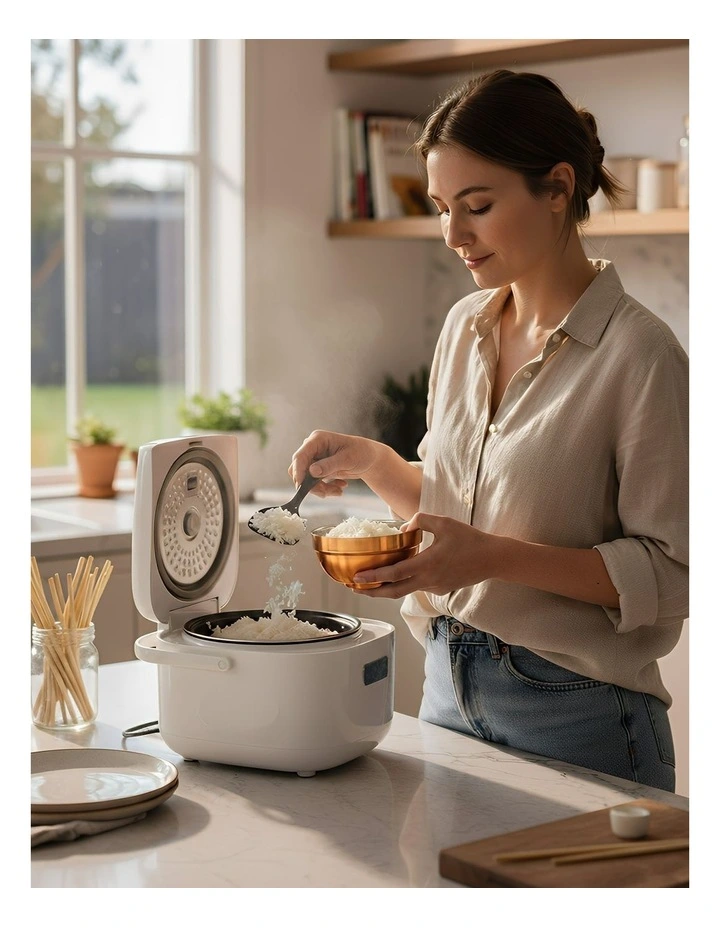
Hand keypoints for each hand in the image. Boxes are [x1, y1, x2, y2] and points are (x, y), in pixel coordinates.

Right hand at [289, 430, 383, 498]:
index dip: (298, 472)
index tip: (302, 487)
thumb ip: (329, 465)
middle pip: (299, 469)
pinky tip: (340, 487)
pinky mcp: (319, 469)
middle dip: (311, 484)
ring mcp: (315, 459)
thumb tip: (311, 471)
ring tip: (338, 491)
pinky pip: (314, 483)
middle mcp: (313, 448)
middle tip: (325, 493)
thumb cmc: (362, 453)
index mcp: (317, 440)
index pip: (300, 456)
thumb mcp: (347, 459)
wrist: (370, 459)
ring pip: (306, 479)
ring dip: (321, 488)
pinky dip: (326, 488)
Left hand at [351, 512, 502, 598]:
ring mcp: (434, 587)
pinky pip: (417, 586)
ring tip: (369, 582)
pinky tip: (398, 574)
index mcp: (427, 564)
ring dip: (386, 588)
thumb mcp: (444, 522)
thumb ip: (421, 520)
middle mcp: (428, 580)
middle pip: (393, 591)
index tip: (355, 578)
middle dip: (371, 591)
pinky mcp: (440, 589)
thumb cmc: (470, 539)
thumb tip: (405, 527)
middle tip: (353, 587)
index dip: (372, 577)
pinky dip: (404, 582)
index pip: (393, 574)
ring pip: (404, 590)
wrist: (493, 559)